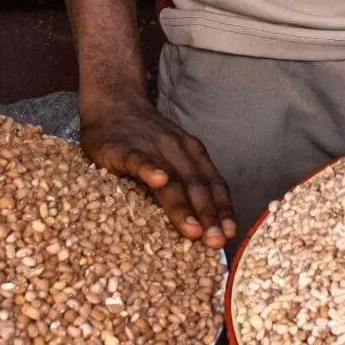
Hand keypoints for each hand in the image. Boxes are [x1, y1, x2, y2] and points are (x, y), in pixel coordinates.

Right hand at [80, 91, 236, 248]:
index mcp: (192, 153)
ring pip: (171, 179)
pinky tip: (158, 181)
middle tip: (216, 243)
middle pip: (196, 186)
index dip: (223, 209)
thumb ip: (185, 179)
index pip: (213, 183)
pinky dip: (150, 169)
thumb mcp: (173, 151)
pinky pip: (139, 160)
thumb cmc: (144, 135)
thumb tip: (203, 219)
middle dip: (208, 216)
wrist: (113, 101)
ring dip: (183, 206)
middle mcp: (177, 149)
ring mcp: (151, 147)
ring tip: (193, 230)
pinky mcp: (123, 148)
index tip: (231, 234)